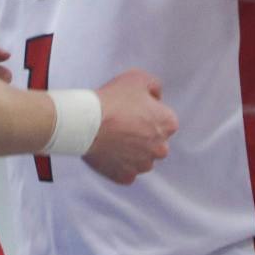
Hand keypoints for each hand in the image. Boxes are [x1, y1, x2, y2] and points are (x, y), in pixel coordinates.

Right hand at [85, 70, 177, 184]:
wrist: (87, 122)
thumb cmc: (113, 99)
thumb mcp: (138, 77)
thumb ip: (154, 86)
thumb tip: (156, 95)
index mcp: (168, 124)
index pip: (164, 120)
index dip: (148, 113)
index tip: (133, 110)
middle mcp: (160, 148)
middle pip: (155, 142)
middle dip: (143, 136)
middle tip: (122, 125)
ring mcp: (143, 165)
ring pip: (141, 159)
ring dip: (131, 152)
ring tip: (113, 138)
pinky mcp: (125, 176)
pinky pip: (126, 172)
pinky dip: (119, 165)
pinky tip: (109, 152)